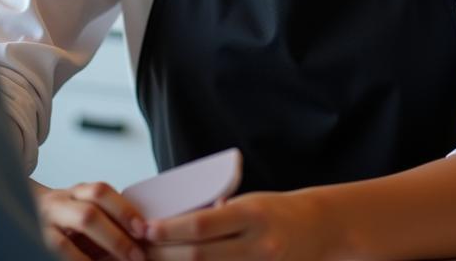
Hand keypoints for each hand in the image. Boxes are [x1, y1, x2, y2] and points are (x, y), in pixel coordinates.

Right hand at [31, 179, 146, 260]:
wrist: (22, 209)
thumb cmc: (64, 215)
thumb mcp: (83, 205)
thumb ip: (106, 214)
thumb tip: (141, 232)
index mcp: (76, 192)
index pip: (101, 192)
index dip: (124, 210)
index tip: (143, 230)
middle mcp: (58, 205)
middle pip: (88, 216)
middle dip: (115, 238)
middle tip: (136, 256)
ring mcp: (42, 225)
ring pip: (63, 243)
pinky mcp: (34, 242)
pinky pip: (54, 256)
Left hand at [143, 190, 332, 260]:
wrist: (317, 229)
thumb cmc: (274, 210)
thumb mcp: (247, 201)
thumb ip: (216, 214)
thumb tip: (172, 226)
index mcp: (251, 214)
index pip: (201, 224)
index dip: (169, 229)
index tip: (145, 228)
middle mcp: (257, 245)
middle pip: (198, 256)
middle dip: (163, 255)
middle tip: (137, 249)